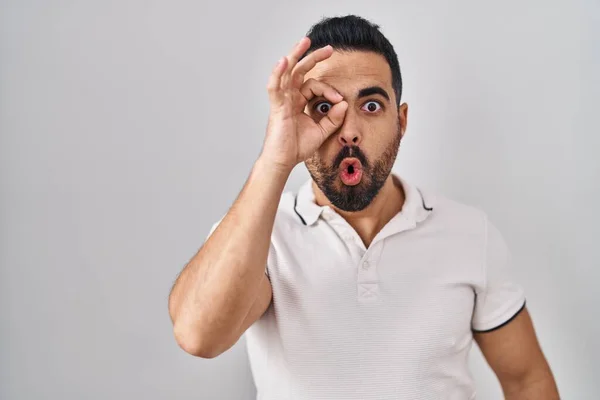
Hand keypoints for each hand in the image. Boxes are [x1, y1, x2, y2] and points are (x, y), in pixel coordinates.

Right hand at [259, 37, 347, 171]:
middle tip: (329, 48)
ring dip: (296, 55)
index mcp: (298, 101)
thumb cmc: (297, 147)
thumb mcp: (323, 131)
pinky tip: (284, 61)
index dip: (330, 91)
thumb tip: (344, 103)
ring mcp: (282, 101)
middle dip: (313, 57)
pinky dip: (278, 73)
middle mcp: (289, 98)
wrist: (284, 161)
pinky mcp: (276, 107)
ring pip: (287, 72)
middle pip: (300, 71)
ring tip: (305, 41)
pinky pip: (275, 87)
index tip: (340, 101)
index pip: (315, 86)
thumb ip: (334, 117)